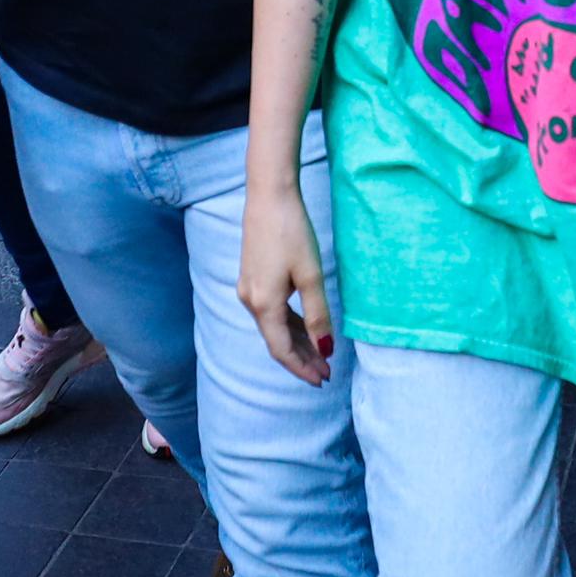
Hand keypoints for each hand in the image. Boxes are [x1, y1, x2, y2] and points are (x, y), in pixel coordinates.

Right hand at [237, 175, 334, 385]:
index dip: (302, 368)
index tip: (323, 380)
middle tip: (327, 373)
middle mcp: (250, 300)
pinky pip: (271, 310)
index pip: (281, 350)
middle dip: (301, 359)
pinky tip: (306, 328)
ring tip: (322, 354)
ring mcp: (249, 289)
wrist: (269, 196)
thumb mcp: (311, 275)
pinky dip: (289, 323)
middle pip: (276, 341)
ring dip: (297, 342)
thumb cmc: (292, 232)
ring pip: (274, 326)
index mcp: (263, 304)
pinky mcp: (253, 277)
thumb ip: (318, 314)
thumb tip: (326, 349)